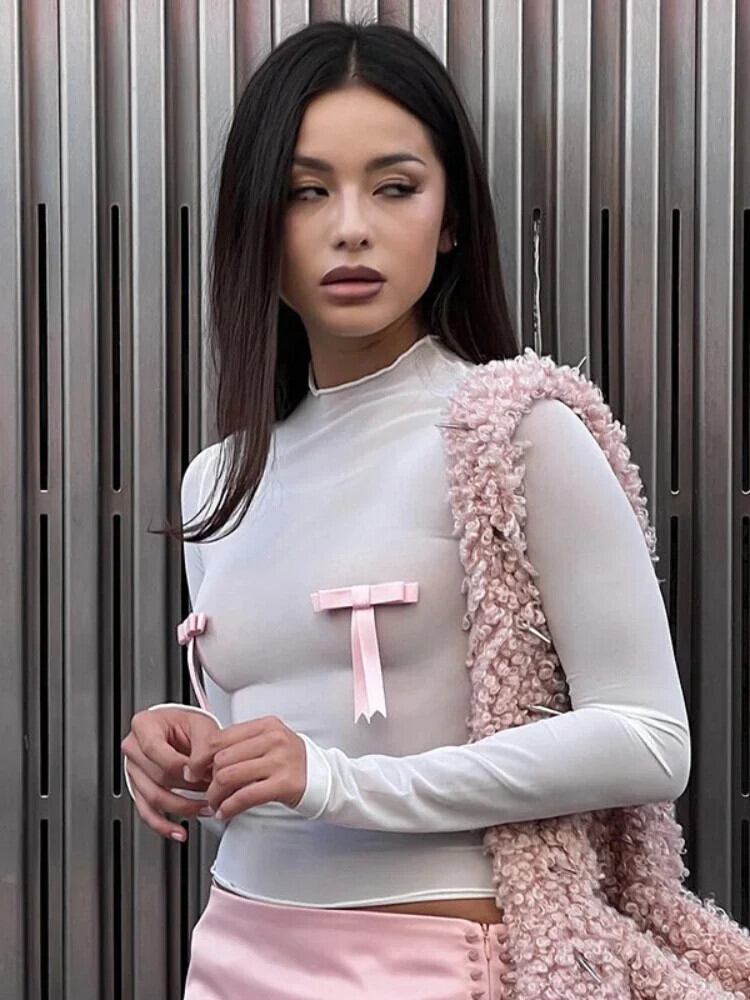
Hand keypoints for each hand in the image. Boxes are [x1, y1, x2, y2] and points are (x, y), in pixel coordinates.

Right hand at [121, 707, 218, 840]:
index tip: (198, 771)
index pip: (154, 749)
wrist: (182, 730)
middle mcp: (133, 749)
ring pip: (153, 798)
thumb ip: (202, 746)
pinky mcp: (139, 790)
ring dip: (182, 807)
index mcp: (144, 726)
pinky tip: (178, 831)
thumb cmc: (188, 724)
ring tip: (204, 807)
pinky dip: (163, 825)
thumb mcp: (201, 725)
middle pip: (157, 776)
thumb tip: (196, 772)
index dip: (178, 764)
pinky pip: (147, 812)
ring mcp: (133, 771)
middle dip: (188, 786)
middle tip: (211, 788)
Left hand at [187, 715, 306, 821]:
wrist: (324, 778)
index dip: (201, 757)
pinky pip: (245, 796)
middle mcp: (274, 739)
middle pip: (222, 758)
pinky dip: (229, 807)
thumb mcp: (270, 742)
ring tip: (216, 803)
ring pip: (229, 776)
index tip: (195, 770)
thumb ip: (242, 744)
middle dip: (207, 779)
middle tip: (207, 791)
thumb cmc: (292, 762)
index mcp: (267, 725)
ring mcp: (281, 761)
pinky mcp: (284, 784)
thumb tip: (205, 758)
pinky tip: (226, 812)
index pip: (221, 737)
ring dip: (215, 795)